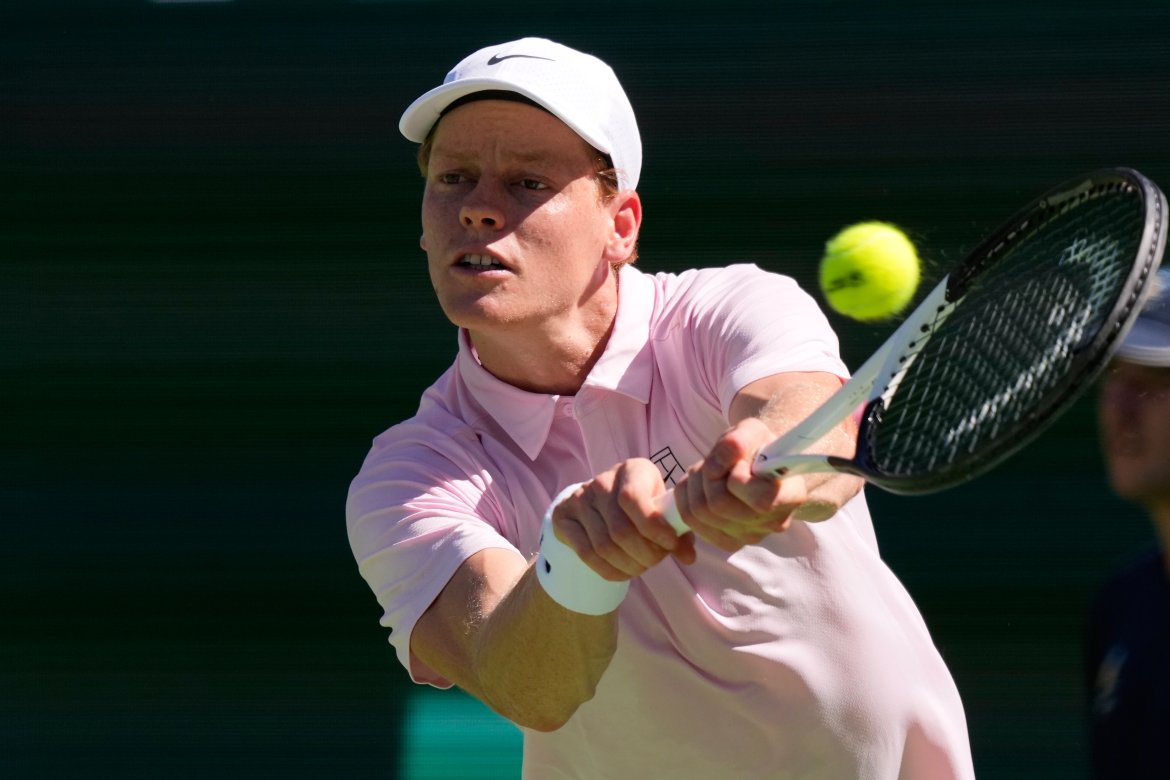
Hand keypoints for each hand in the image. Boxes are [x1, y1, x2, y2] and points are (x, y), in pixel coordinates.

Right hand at [552, 459, 696, 580]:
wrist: (601, 500)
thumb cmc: (642, 503)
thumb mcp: (662, 508)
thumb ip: (677, 530)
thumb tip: (688, 556)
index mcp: (632, 470)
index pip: (633, 499)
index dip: (653, 528)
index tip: (670, 545)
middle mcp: (602, 481)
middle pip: (620, 530)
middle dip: (645, 554)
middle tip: (656, 561)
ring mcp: (580, 499)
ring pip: (604, 546)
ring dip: (629, 565)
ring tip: (642, 566)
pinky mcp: (564, 518)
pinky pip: (587, 554)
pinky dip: (610, 570)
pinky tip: (624, 572)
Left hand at [673, 417, 808, 551]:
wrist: (756, 465)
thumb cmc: (757, 448)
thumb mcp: (751, 430)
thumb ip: (736, 442)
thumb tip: (714, 467)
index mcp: (791, 495)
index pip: (760, 501)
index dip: (739, 479)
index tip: (741, 464)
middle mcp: (773, 523)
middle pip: (720, 505)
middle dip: (709, 475)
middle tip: (718, 462)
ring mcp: (750, 537)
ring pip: (700, 512)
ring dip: (696, 483)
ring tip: (710, 470)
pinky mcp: (727, 542)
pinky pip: (690, 520)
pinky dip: (686, 496)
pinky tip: (701, 484)